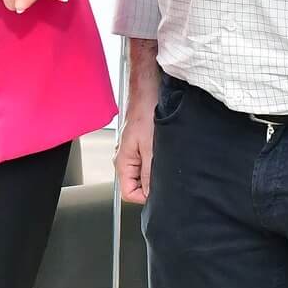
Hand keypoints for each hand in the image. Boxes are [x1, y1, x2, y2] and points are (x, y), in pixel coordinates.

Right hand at [116, 39, 160, 202]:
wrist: (148, 91)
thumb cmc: (146, 113)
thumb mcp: (151, 148)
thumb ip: (148, 173)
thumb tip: (152, 193)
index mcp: (122, 162)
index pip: (129, 193)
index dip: (145, 196)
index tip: (160, 190)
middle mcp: (125, 158)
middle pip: (136, 184)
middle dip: (152, 183)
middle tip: (165, 172)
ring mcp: (132, 151)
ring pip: (143, 173)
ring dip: (155, 170)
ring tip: (165, 158)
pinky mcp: (140, 144)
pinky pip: (147, 161)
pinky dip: (157, 160)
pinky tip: (165, 151)